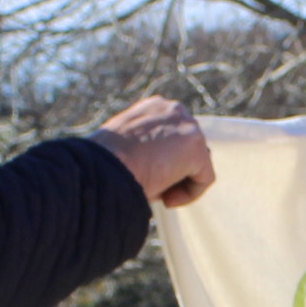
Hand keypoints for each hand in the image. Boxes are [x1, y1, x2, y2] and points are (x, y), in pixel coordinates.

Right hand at [94, 96, 213, 207]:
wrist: (100, 169)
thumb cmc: (104, 166)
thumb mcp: (125, 150)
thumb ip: (148, 151)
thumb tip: (163, 170)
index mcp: (153, 107)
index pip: (172, 137)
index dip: (163, 163)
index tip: (144, 176)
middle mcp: (172, 109)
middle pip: (189, 149)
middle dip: (174, 172)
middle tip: (150, 186)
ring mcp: (187, 125)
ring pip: (197, 164)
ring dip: (178, 183)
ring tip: (154, 192)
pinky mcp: (196, 147)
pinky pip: (205, 179)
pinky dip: (188, 195)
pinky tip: (165, 199)